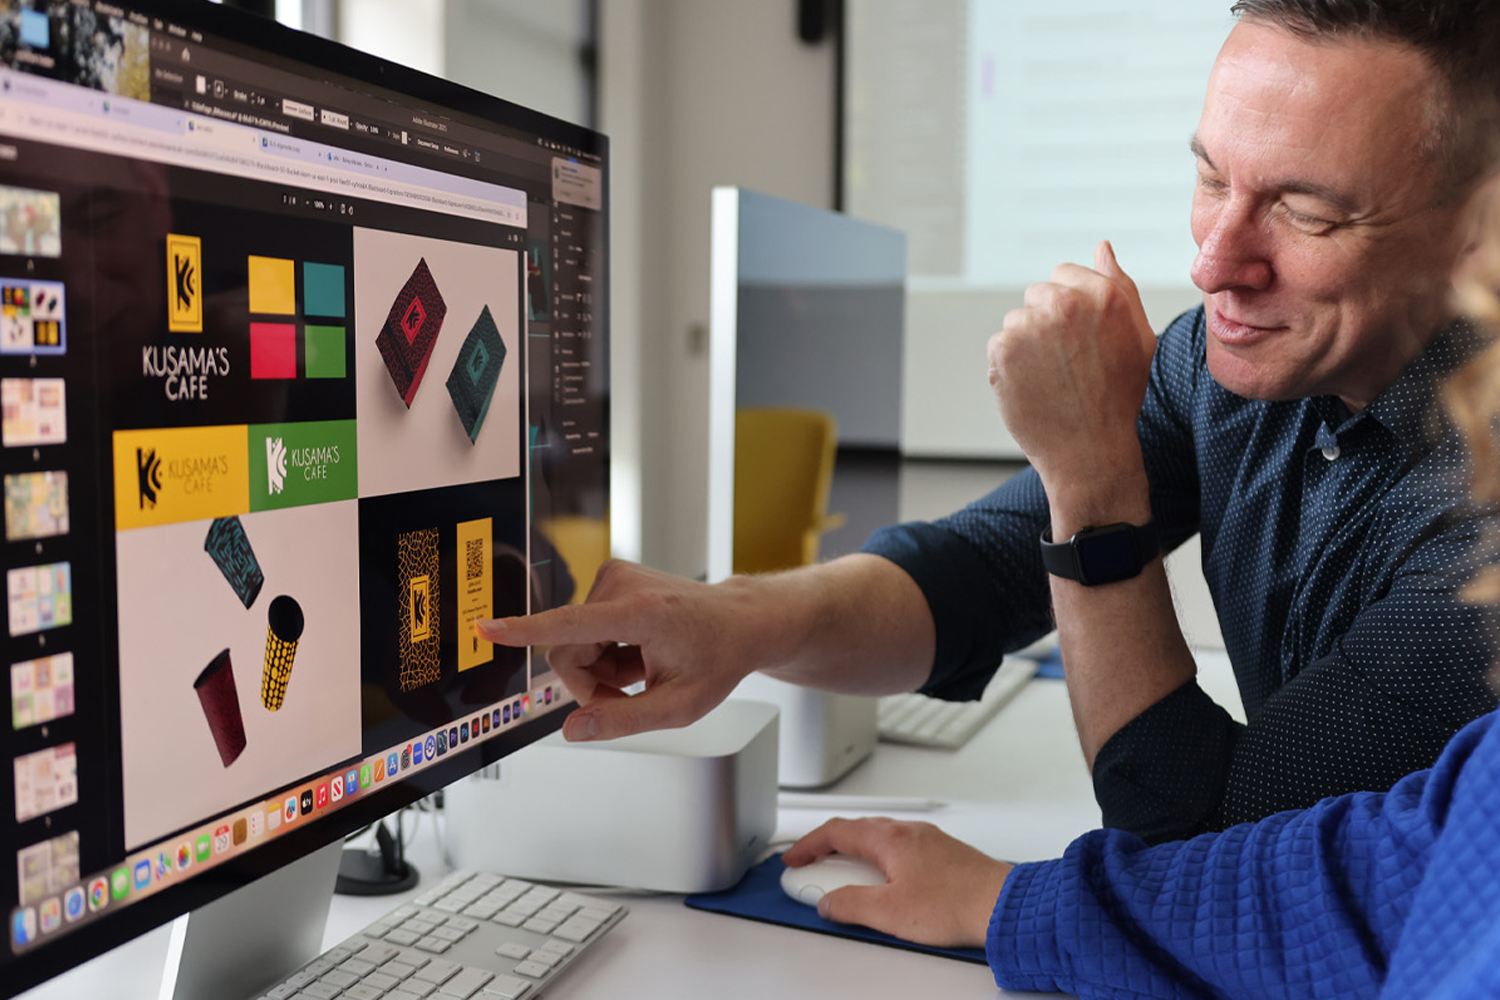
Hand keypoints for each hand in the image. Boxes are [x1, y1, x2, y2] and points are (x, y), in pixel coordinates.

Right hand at [475, 560, 767, 740]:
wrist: (739, 621)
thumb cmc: (716, 658)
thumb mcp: (679, 706)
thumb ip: (623, 720)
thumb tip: (573, 730)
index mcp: (642, 612)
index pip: (570, 625)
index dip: (523, 631)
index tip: (486, 628)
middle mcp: (623, 585)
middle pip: (567, 650)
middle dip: (590, 682)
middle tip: (629, 693)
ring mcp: (615, 576)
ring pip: (573, 641)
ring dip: (601, 667)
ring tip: (641, 669)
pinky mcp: (610, 577)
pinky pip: (584, 627)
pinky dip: (606, 650)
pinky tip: (637, 652)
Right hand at [782, 818, 1011, 947]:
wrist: (1003, 906)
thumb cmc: (957, 903)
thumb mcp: (889, 912)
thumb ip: (851, 904)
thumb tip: (829, 902)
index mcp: (889, 838)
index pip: (835, 831)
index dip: (808, 845)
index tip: (794, 859)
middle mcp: (907, 832)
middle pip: (855, 831)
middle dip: (827, 849)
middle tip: (811, 869)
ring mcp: (927, 841)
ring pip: (878, 840)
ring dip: (853, 855)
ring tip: (843, 880)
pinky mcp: (942, 855)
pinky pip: (898, 850)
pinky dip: (878, 862)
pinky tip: (883, 884)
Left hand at [987, 240, 1155, 492]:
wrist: (1090, 451)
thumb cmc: (1117, 397)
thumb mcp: (1138, 338)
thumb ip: (1120, 286)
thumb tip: (1102, 248)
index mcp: (1102, 295)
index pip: (1064, 273)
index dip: (1071, 307)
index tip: (1080, 337)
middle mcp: (1064, 304)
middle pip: (1037, 294)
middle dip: (1047, 321)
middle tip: (1068, 362)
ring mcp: (1029, 326)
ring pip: (1017, 321)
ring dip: (1027, 344)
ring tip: (1052, 377)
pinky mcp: (1001, 350)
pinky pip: (999, 345)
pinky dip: (1010, 365)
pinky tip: (1033, 387)